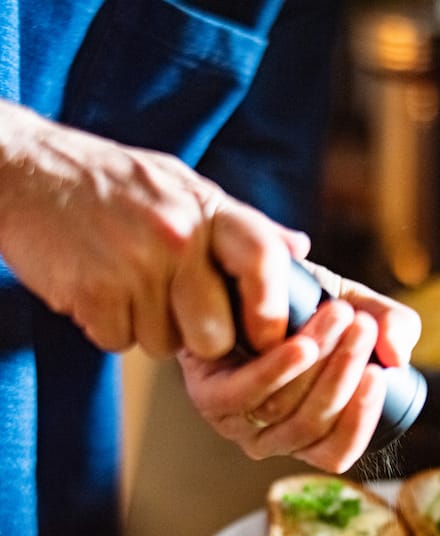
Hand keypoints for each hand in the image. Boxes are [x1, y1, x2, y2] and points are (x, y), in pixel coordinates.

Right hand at [0, 101, 309, 358]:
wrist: (25, 171)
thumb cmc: (114, 184)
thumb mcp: (185, 187)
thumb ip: (243, 225)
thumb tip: (298, 250)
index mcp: (208, 209)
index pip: (265, 262)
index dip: (272, 311)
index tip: (265, 335)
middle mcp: (178, 236)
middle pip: (215, 335)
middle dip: (200, 340)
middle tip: (177, 313)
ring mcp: (134, 265)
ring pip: (164, 345)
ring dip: (147, 328)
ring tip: (126, 283)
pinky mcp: (93, 292)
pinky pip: (120, 342)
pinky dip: (109, 327)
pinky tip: (98, 288)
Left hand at [178, 265, 420, 472]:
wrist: (245, 272)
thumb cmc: (307, 302)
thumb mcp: (359, 310)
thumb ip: (392, 326)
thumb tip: (399, 358)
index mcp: (309, 435)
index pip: (337, 454)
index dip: (361, 420)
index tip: (379, 373)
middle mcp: (272, 438)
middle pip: (313, 424)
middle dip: (344, 373)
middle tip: (362, 326)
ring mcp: (238, 423)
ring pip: (284, 408)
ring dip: (319, 362)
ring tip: (341, 314)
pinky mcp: (210, 398)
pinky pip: (247, 396)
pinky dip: (279, 370)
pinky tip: (303, 345)